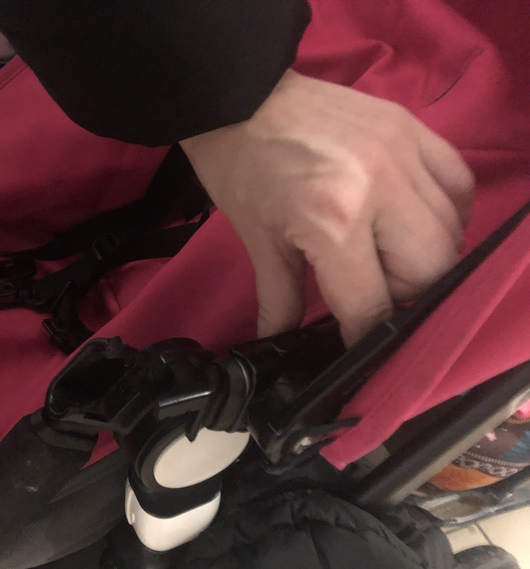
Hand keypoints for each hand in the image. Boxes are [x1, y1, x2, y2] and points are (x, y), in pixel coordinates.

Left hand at [180, 70, 473, 344]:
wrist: (238, 95)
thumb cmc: (238, 168)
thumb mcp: (256, 241)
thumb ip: (280, 300)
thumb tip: (281, 344)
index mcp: (334, 220)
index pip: (371, 304)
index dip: (364, 337)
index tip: (358, 347)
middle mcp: (381, 187)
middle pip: (430, 272)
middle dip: (402, 297)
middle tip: (370, 294)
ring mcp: (403, 152)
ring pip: (451, 232)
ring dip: (426, 259)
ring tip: (388, 259)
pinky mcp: (412, 128)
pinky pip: (457, 184)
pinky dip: (446, 213)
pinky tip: (414, 223)